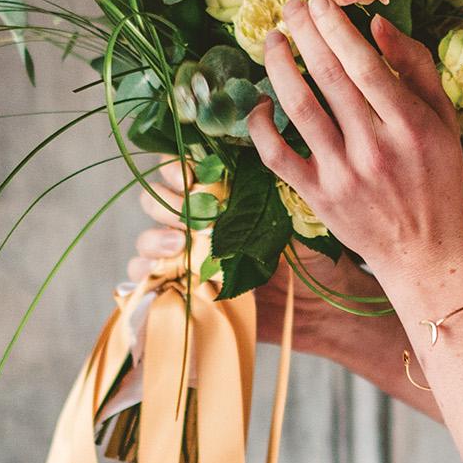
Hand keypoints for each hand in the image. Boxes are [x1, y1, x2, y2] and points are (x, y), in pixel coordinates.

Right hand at [123, 163, 401, 367]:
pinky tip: (165, 273)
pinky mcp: (182, 287)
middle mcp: (198, 220)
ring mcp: (186, 255)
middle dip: (165, 202)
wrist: (318, 305)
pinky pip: (144, 279)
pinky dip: (143, 275)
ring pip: (146, 238)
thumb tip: (251, 156)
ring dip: (154, 238)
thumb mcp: (293, 213)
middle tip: (188, 214)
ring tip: (181, 245)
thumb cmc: (312, 254)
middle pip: (157, 199)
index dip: (178, 168)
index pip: (182, 168)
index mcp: (221, 193)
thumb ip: (266, 187)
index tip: (191, 175)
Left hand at [249, 0, 462, 276]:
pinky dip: (262, 125)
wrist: (425, 250)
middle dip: (304, 33)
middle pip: (328, 76)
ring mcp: (342, 174)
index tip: (319, 1)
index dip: (335, 27)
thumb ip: (416, 67)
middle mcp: (374, 148)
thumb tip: (377, 24)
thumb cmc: (437, 176)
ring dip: (278, 67)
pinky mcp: (318, 196)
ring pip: (299, 108)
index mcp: (410, 125)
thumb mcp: (444, 118)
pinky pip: (277, 155)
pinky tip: (262, 101)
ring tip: (272, 40)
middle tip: (290, 6)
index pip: (364, 64)